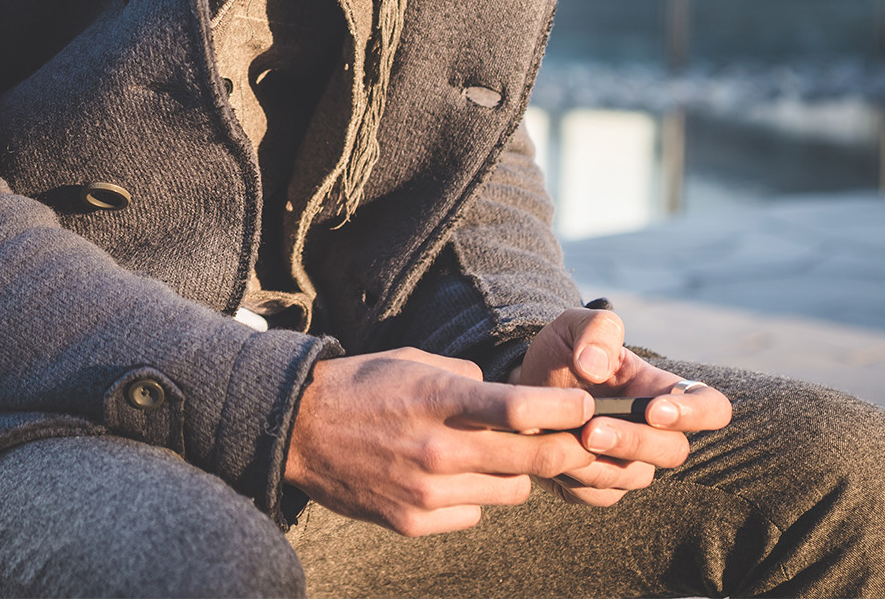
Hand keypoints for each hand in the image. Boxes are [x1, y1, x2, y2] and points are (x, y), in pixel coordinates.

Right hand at [283, 347, 599, 535]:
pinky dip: (474, 498)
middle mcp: (438, 449)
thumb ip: (465, 378)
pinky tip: (449, 478)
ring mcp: (427, 492)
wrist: (296, 429)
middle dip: (568, 450)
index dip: (567, 410)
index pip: (521, 408)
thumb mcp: (413, 361)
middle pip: (533, 460)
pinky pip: (472, 514)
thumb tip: (506, 396)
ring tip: (492, 456)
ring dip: (515, 475)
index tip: (588, 406)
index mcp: (438, 400)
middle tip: (582, 441)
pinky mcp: (414, 523)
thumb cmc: (359, 386)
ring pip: (511, 493)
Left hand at [515, 307, 733, 505]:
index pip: (711, 408)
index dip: (695, 414)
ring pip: (634, 477)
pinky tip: (552, 454)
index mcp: (661, 389)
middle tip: (592, 430)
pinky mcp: (603, 486)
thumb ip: (596, 331)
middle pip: (673, 451)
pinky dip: (574, 478)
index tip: (653, 409)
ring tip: (564, 438)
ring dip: (598, 462)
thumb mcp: (574, 325)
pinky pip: (599, 494)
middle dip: (633, 441)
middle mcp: (656, 432)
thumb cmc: (562, 354)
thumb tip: (596, 366)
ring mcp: (632, 463)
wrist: (526, 385)